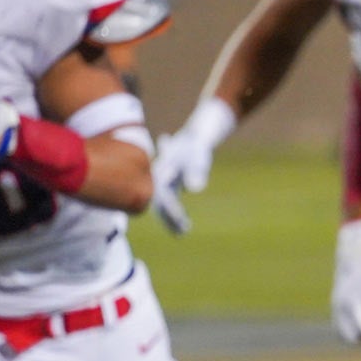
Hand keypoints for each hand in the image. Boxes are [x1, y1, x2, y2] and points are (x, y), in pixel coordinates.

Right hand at [151, 97, 233, 234]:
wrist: (201, 127)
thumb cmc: (199, 141)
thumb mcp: (199, 155)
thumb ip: (196, 170)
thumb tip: (195, 189)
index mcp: (162, 171)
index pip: (163, 198)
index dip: (171, 213)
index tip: (183, 226)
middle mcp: (161, 174)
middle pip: (160, 200)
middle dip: (169, 217)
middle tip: (182, 232)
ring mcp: (165, 173)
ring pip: (163, 197)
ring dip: (171, 213)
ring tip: (183, 229)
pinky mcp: (172, 173)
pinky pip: (168, 193)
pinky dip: (173, 206)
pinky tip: (182, 222)